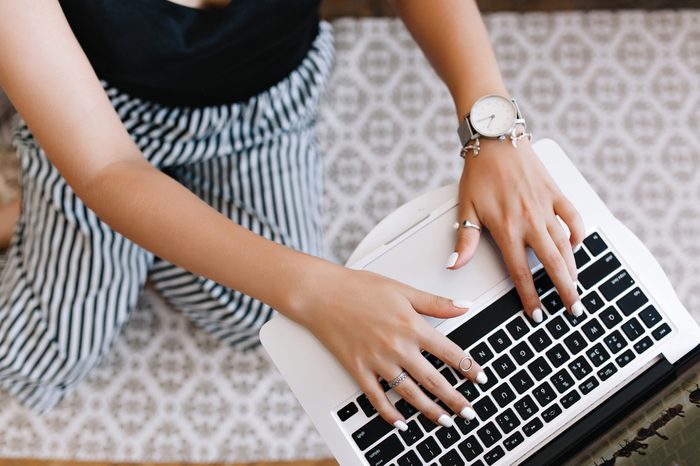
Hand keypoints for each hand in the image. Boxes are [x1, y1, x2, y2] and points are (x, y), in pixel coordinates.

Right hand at [302, 267, 487, 428]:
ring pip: (409, 393)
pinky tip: (400, 422)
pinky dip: (389, 413)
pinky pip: (377, 398)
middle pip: (433, 380)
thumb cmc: (359, 288)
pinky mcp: (358, 370)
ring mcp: (377, 361)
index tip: (480, 378)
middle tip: (468, 412)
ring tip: (443, 421)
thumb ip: (435, 303)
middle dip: (454, 399)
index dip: (468, 367)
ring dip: (429, 410)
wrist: (322, 294)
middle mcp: (397, 347)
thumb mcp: (403, 290)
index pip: (449, 352)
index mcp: (412, 326)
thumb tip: (464, 307)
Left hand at [447, 138, 584, 321]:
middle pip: (552, 264)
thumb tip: (455, 265)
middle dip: (564, 290)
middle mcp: (530, 221)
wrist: (495, 138)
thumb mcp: (466, 208)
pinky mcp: (555, 192)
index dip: (530, 297)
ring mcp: (546, 207)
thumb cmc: (478, 173)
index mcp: (507, 229)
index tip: (537, 314)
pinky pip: (573, 217)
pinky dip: (578, 233)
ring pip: (565, 244)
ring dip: (573, 268)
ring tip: (577, 286)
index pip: (521, 272)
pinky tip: (578, 246)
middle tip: (573, 310)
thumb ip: (466, 239)